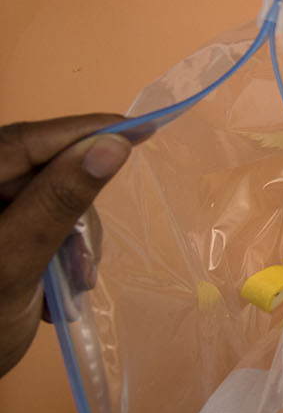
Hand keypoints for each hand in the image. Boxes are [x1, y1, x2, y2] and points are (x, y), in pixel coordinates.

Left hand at [0, 115, 131, 378]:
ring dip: (74, 241)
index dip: (84, 131)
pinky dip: (64, 252)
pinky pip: (46, 224)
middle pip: (43, 171)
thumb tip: (112, 145)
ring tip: (71, 284)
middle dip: (77, 210)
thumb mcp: (15, 262)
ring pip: (53, 201)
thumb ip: (59, 200)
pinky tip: (60, 285)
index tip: (140, 128)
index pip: (25, 140)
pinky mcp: (2, 234)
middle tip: (86, 259)